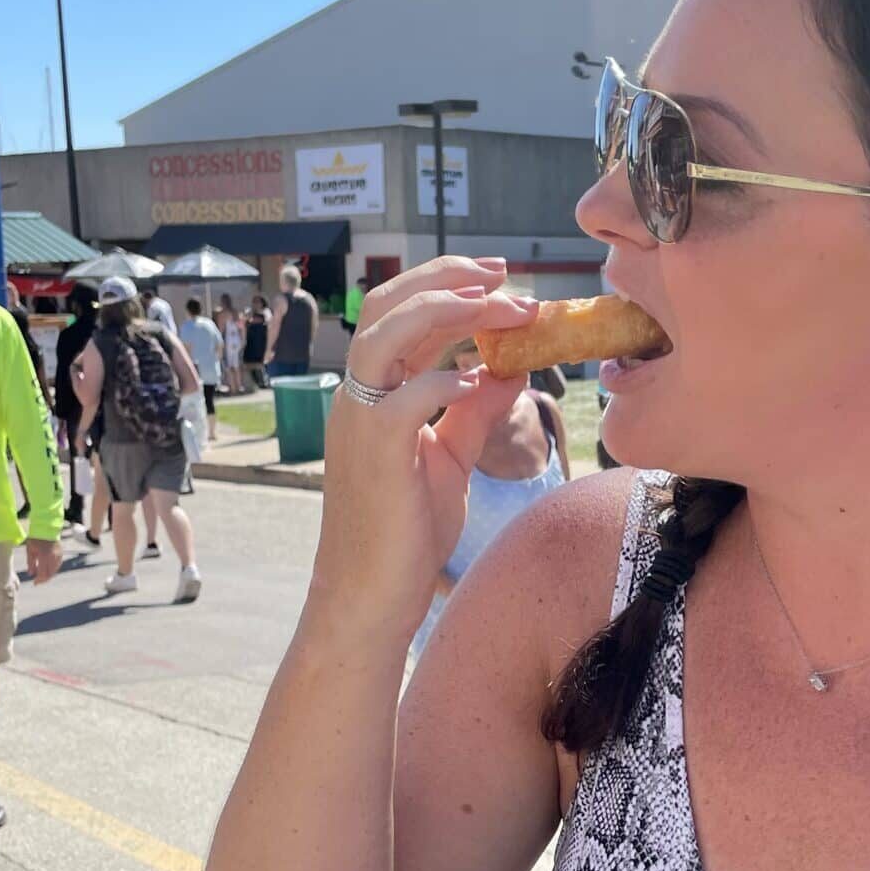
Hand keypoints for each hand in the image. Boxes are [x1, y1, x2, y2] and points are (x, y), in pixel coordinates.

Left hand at [25, 538, 61, 584]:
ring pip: (55, 570)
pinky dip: (52, 570)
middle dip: (44, 579)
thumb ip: (31, 563)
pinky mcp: (61, 554)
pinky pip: (57, 565)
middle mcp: (53, 557)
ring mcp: (58, 555)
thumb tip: (31, 574)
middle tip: (38, 582)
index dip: (39, 580)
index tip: (35, 583)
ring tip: (42, 576)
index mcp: (44, 556)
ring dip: (48, 575)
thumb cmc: (35, 538)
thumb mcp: (30, 550)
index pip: (43, 573)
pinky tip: (47, 570)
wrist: (46, 528)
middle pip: (50, 574)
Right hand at [310, 256, 533, 629]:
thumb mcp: (451, 460)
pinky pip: (403, 395)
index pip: (403, 316)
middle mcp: (358, 395)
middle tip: (504, 275)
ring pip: (387, 334)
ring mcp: (359, 420)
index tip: (500, 280)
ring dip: (445, 310)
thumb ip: (475, 412)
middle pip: (389, 306)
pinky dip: (443, 378)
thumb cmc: (406, 534)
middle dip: (448, 279)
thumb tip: (510, 370)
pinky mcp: (374, 451)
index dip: (449, 288)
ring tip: (500, 305)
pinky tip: (481, 378)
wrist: (371, 595)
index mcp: (375, 393)